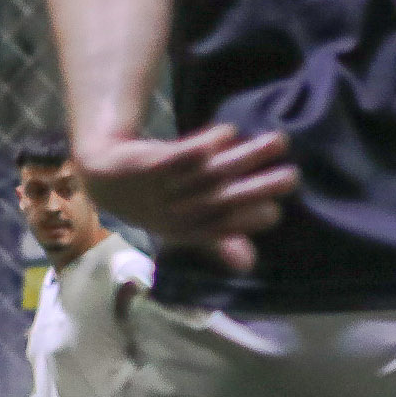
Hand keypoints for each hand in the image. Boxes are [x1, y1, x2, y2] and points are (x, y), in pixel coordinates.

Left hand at [75, 124, 298, 273]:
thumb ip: (219, 240)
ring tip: (278, 141)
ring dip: (245, 157)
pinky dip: (204, 144)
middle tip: (293, 176)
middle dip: (258, 188)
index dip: (249, 221)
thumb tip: (248, 264)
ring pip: (209, 173)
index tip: (275, 211)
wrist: (102, 177)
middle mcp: (175, 211)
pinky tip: (229, 132)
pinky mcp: (146, 163)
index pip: (224, 228)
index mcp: (186, 231)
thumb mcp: (183, 225)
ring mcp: (160, 187)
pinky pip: (177, 155)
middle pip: (222, 199)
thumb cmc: (154, 202)